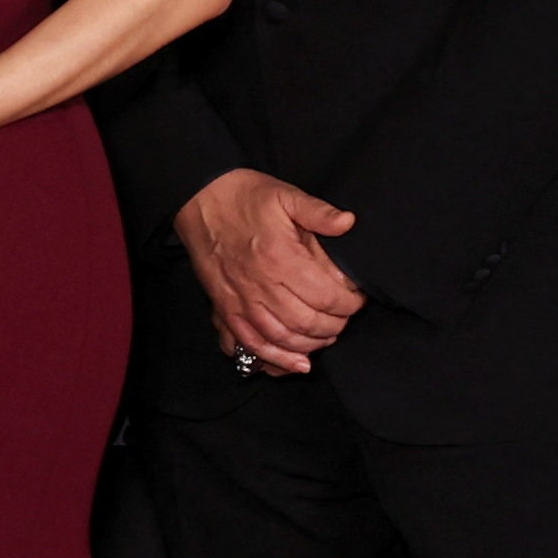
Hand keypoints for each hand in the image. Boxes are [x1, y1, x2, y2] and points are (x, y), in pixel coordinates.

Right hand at [175, 168, 363, 373]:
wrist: (200, 200)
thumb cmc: (244, 198)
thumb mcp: (286, 195)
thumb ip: (319, 212)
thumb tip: (349, 223)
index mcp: (280, 258)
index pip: (326, 297)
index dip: (349, 304)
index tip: (357, 300)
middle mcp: (260, 285)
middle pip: (307, 324)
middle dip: (334, 327)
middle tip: (344, 318)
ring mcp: (240, 301)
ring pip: (281, 339)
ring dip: (309, 346)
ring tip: (325, 338)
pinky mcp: (225, 308)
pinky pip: (250, 344)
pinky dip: (273, 359)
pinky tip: (293, 362)